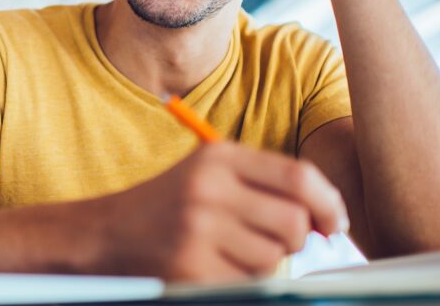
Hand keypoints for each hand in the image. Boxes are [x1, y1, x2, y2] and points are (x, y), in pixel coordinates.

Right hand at [93, 142, 348, 281]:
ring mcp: (198, 229)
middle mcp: (208, 188)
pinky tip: (212, 267)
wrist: (106, 233)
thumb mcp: (210, 174)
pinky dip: (239, 281)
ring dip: (263, 263)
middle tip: (271, 241)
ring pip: (274, 257)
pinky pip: (247, 283)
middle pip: (293, 221)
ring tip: (229, 252)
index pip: (298, 176)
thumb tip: (326, 219)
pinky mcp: (190, 267)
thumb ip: (265, 184)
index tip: (333, 224)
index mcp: (218, 157)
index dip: (328, 203)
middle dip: (295, 239)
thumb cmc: (170, 204)